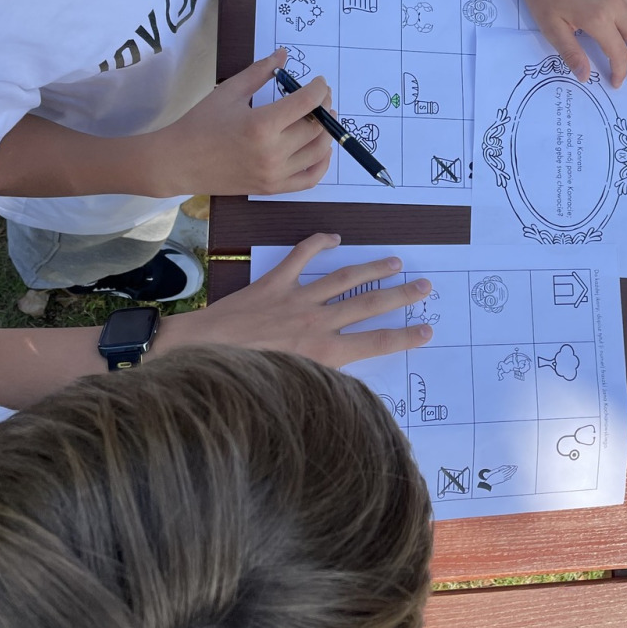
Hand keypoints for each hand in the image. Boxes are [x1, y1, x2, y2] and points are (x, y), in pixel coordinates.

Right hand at [151, 49, 332, 195]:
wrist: (178, 162)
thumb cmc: (200, 124)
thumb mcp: (229, 92)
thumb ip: (259, 72)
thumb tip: (283, 54)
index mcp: (261, 124)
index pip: (306, 102)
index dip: (319, 89)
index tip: (319, 82)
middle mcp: (273, 152)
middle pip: (316, 127)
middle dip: (324, 108)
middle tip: (321, 98)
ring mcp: (274, 173)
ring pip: (318, 152)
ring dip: (327, 133)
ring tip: (321, 119)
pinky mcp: (272, 188)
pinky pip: (310, 179)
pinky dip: (322, 163)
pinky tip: (320, 149)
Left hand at [160, 234, 432, 367]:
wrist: (199, 354)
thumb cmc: (242, 380)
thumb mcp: (289, 390)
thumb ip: (320, 381)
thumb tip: (345, 387)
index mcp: (323, 353)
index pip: (376, 342)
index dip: (405, 336)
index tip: (427, 329)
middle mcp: (316, 322)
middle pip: (369, 304)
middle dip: (400, 295)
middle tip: (424, 286)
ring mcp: (296, 299)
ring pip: (344, 278)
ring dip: (372, 267)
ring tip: (394, 261)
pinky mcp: (273, 283)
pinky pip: (301, 256)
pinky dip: (318, 243)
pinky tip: (334, 237)